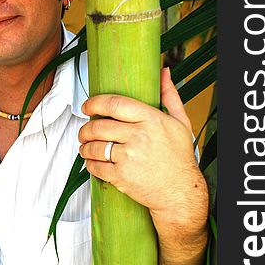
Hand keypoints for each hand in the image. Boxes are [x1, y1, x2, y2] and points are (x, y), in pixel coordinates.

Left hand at [78, 67, 207, 247]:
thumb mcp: (180, 123)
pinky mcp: (121, 177)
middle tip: (84, 131)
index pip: (114, 103)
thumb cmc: (179, 158)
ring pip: (93, 146)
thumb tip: (164, 72)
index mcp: (151, 120)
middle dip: (85, 128)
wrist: (181, 192)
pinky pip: (95, 166)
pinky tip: (91, 162)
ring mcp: (128, 157)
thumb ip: (169, 96)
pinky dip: (89, 164)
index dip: (95, 103)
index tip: (88, 106)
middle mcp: (138, 136)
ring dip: (84, 146)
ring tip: (85, 146)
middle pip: (98, 126)